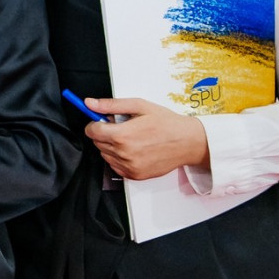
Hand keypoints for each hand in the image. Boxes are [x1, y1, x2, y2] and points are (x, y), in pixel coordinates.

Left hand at [82, 97, 209, 180]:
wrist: (188, 142)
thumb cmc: (167, 123)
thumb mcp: (140, 106)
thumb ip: (111, 105)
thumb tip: (89, 103)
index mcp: (122, 135)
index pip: (91, 132)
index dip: (94, 124)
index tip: (102, 121)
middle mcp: (124, 154)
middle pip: (97, 143)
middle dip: (104, 133)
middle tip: (122, 127)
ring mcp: (129, 167)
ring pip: (105, 155)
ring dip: (111, 146)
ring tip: (131, 138)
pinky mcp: (134, 175)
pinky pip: (115, 166)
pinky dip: (119, 158)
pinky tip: (134, 149)